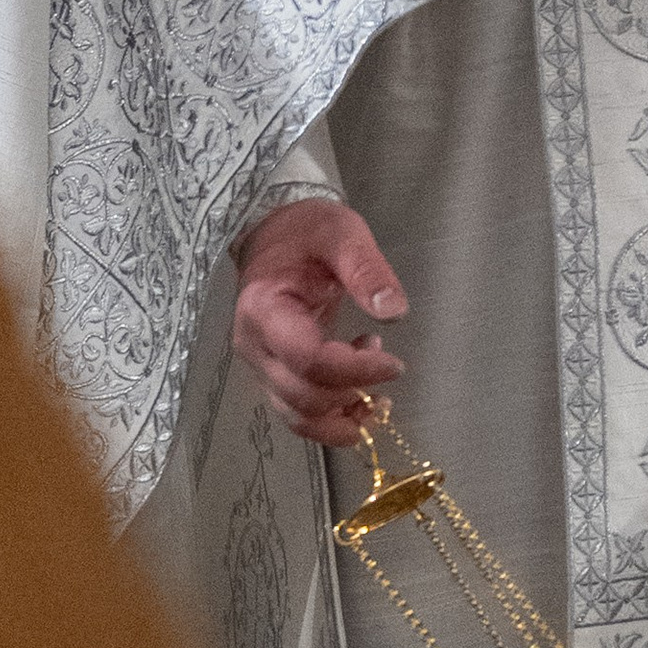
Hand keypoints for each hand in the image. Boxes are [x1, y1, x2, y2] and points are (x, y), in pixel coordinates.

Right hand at [230, 195, 407, 445]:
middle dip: (352, 392)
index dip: (354, 369)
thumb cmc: (306, 231)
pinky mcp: (272, 374)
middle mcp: (254, 346)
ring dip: (342, 416)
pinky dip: (332, 417)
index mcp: (264, 309)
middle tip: (387, 364)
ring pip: (298, 416)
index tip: (394, 364)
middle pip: (303, 396)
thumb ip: (367, 270)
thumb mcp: (342, 234)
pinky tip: (360, 394)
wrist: (272, 233)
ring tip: (378, 390)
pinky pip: (298, 413)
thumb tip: (393, 311)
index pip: (308, 359)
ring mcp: (260, 365)